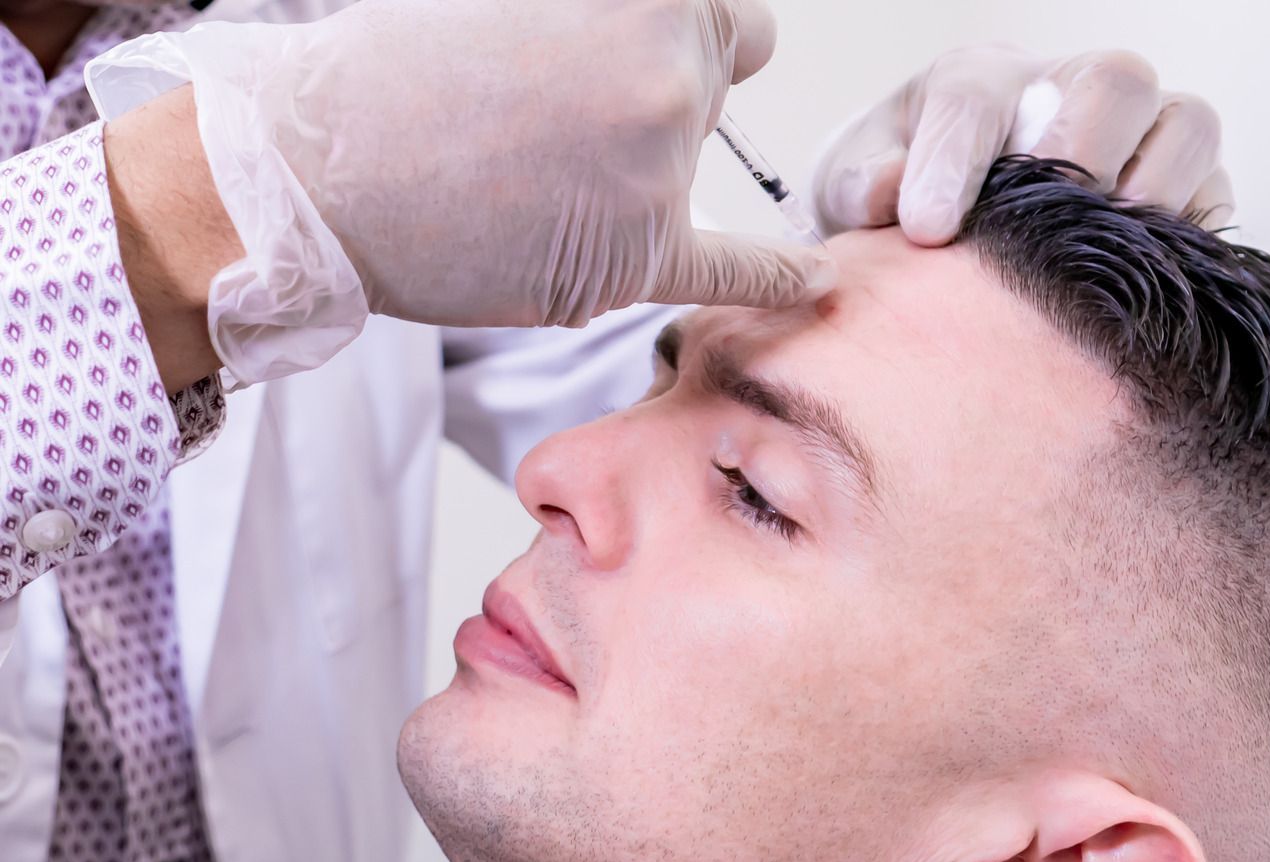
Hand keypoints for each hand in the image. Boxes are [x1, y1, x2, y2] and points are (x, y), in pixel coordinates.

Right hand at [287, 0, 834, 326]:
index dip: (686, 26)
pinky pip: (737, 269)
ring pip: (692, 156)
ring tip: (531, 166)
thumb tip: (672, 24)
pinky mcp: (637, 255)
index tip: (641, 47)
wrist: (313, 172)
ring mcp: (658, 164)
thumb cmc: (395, 68)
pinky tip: (811, 281)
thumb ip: (610, 13)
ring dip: (640, 159)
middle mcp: (666, 67)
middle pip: (724, 71)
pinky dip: (775, 276)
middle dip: (672, 79)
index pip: (731, 10)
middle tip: (574, 105)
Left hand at [813, 46, 1232, 244]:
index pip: (977, 98)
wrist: (951, 241)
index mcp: (982, 84)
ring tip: (1099, 262)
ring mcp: (1146, 135)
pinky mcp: (1196, 191)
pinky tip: (1145, 294)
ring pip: (1189, 127)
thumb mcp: (855, 194)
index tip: (927, 228)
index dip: (954, 159)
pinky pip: (1218, 203)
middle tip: (1037, 228)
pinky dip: (1189, 244)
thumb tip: (890, 193)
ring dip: (1149, 196)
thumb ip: (861, 187)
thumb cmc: (902, 209)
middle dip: (1078, 152)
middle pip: (1115, 81)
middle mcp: (1075, 91)